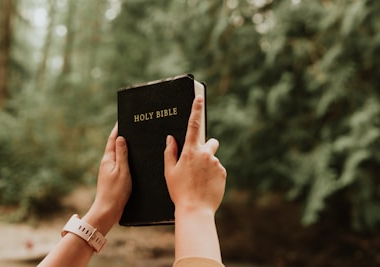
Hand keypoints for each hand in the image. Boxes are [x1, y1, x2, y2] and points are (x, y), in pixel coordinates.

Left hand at [83, 123, 131, 234]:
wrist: (108, 211)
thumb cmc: (116, 192)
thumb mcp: (122, 170)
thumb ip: (122, 154)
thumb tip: (120, 138)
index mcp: (108, 159)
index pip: (113, 139)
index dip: (117, 129)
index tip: (121, 120)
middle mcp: (107, 163)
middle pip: (113, 146)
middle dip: (120, 136)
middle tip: (128, 127)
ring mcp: (108, 171)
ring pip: (116, 155)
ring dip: (122, 147)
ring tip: (131, 140)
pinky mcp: (112, 179)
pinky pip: (119, 163)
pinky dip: (124, 157)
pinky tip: (130, 160)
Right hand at [164, 95, 226, 215]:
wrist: (195, 209)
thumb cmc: (179, 191)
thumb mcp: (169, 171)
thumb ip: (170, 152)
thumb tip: (171, 138)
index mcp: (190, 151)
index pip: (193, 125)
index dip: (196, 110)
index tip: (199, 97)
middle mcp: (205, 154)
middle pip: (210, 142)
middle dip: (206, 147)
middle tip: (198, 162)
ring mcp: (216, 163)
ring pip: (213, 157)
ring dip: (209, 163)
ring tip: (200, 179)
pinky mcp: (223, 173)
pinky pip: (218, 168)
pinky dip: (214, 174)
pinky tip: (206, 184)